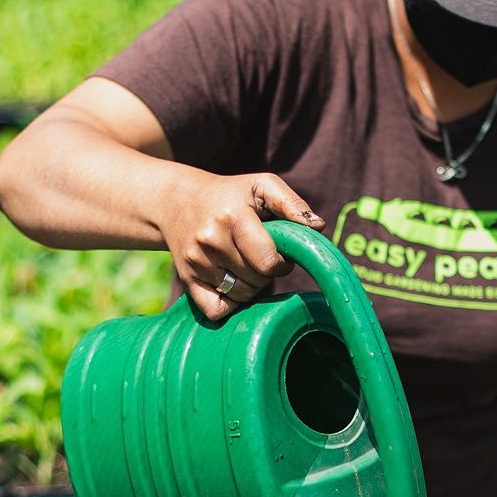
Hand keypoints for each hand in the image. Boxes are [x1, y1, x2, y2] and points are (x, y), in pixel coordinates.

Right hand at [161, 170, 323, 323]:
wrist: (178, 202)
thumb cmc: (231, 194)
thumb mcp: (261, 185)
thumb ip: (292, 204)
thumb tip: (318, 227)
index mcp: (232, 218)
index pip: (268, 263)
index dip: (282, 263)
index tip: (279, 253)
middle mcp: (211, 241)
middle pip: (257, 281)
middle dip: (267, 273)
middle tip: (260, 255)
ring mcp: (196, 262)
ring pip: (241, 296)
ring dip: (251, 286)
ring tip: (244, 263)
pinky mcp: (186, 279)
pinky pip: (216, 311)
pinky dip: (229, 304)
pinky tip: (230, 283)